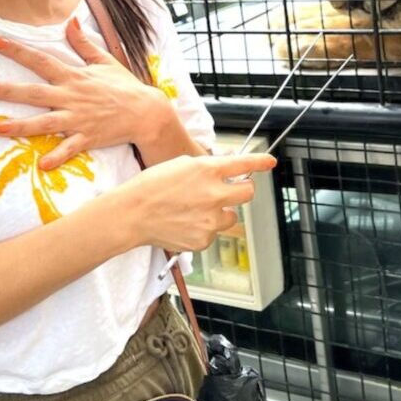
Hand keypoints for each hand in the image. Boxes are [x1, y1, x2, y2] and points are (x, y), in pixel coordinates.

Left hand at [0, 19, 183, 168]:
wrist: (147, 112)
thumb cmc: (124, 86)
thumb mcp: (104, 61)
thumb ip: (83, 44)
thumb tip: (70, 22)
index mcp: (74, 77)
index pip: (41, 61)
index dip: (19, 52)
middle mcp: (71, 97)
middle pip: (34, 92)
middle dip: (9, 91)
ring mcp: (78, 118)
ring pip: (44, 122)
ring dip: (20, 126)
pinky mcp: (87, 137)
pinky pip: (69, 149)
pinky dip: (57, 157)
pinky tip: (41, 165)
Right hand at [100, 152, 274, 252]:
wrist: (131, 214)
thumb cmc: (149, 187)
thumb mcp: (178, 165)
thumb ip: (205, 167)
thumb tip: (224, 170)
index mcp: (207, 170)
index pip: (244, 164)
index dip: (260, 162)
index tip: (269, 162)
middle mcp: (214, 194)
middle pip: (248, 193)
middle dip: (242, 190)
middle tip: (230, 191)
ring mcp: (210, 219)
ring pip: (231, 216)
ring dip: (220, 212)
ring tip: (194, 211)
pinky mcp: (204, 238)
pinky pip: (213, 232)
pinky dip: (203, 228)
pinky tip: (184, 223)